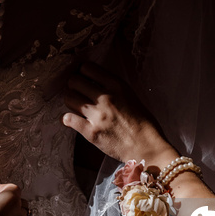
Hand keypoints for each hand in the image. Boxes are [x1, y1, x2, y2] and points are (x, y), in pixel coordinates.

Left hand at [63, 62, 177, 168]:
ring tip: (76, 105)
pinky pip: (68, 119)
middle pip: (74, 81)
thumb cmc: (144, 123)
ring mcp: (97, 115)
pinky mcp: (90, 132)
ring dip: (70, 100)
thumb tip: (93, 82)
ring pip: (69, 98)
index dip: (82, 72)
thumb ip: (112, 88)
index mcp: (117, 86)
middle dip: (73, 85)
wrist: (148, 147)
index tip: (82, 77)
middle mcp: (105, 97)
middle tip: (77, 92)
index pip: (87, 68)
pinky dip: (67, 119)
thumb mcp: (131, 96)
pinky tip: (71, 120)